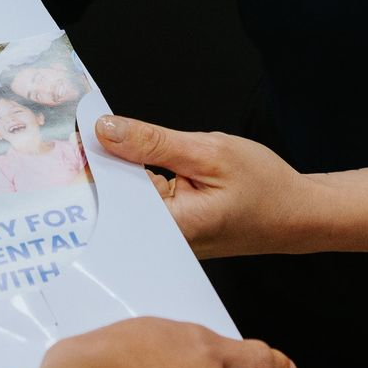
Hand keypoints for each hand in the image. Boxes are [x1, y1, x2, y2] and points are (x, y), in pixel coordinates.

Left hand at [96, 115, 308, 258]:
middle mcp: (162, 240)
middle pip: (114, 200)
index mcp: (170, 227)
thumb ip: (154, 142)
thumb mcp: (209, 152)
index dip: (88, 163)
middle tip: (82, 127)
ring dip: (118, 168)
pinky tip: (132, 155)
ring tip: (101, 136)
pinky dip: (136, 177)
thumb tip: (107, 129)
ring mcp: (167, 237)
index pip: (111, 196)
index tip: (71, 132)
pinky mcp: (172, 228)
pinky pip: (143, 201)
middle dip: (99, 163)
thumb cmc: (264, 186)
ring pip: (128, 198)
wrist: (297, 212)